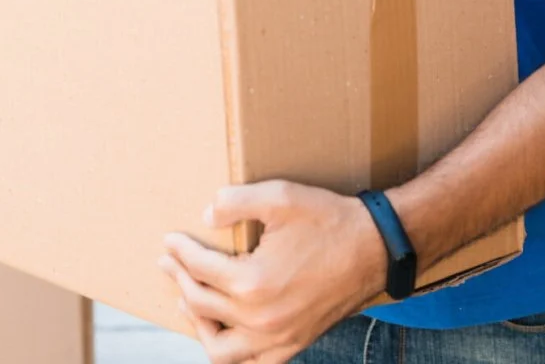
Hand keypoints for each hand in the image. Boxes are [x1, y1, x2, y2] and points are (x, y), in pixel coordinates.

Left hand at [159, 181, 386, 363]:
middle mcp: (260, 319)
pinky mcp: (294, 345)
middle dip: (180, 279)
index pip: (198, 269)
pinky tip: (226, 331)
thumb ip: (235, 202)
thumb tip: (205, 216)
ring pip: (220, 348)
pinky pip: (253, 363)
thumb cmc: (329, 221)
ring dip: (199, 323)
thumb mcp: (280, 197)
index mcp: (252, 282)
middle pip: (200, 304)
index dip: (179, 251)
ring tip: (190, 300)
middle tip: (170, 262)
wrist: (375, 250)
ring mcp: (278, 338)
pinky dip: (232, 352)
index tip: (169, 240)